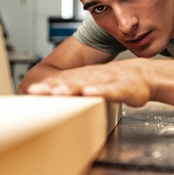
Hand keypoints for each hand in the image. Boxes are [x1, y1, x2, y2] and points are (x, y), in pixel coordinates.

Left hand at [26, 60, 151, 106]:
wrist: (144, 76)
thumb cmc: (118, 84)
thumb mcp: (94, 87)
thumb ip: (77, 92)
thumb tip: (57, 98)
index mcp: (84, 80)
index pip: (61, 83)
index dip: (45, 88)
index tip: (29, 93)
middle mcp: (92, 79)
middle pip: (68, 83)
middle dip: (51, 88)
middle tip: (34, 92)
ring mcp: (106, 82)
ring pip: (85, 84)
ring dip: (71, 88)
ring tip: (57, 92)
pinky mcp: (121, 88)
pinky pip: (109, 90)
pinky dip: (99, 91)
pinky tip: (89, 93)